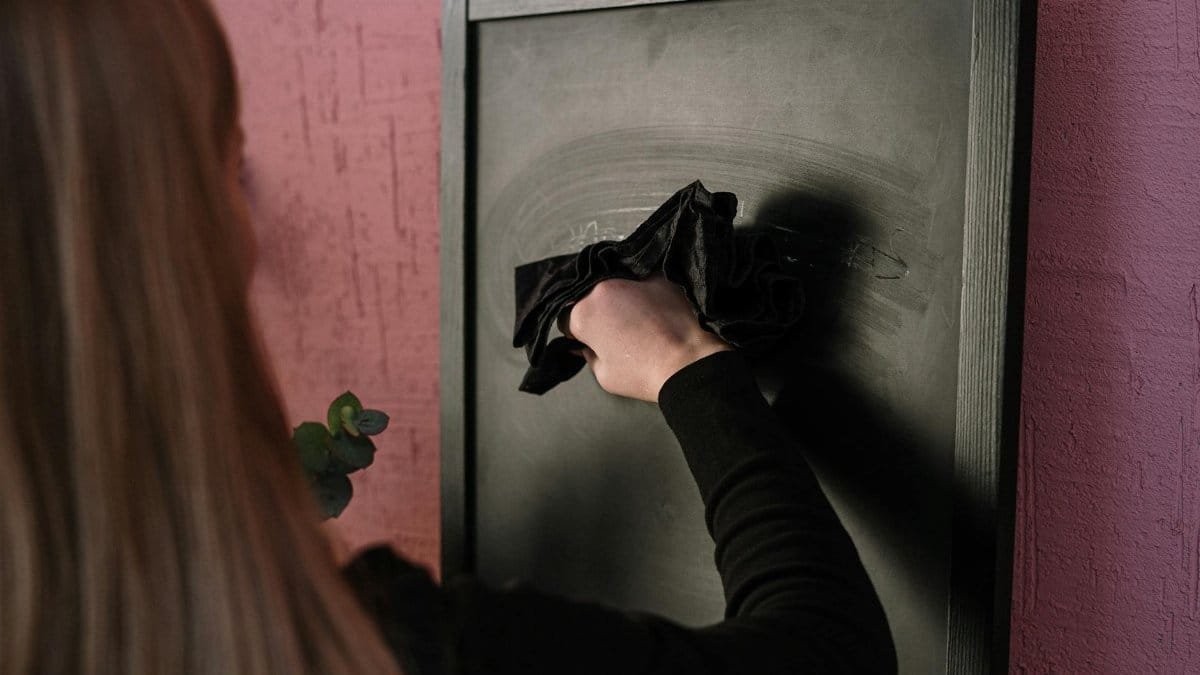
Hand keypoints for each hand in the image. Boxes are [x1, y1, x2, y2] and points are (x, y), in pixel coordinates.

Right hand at [565, 274, 730, 402]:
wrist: (689, 363)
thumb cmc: (645, 373)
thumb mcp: (605, 375)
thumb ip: (588, 356)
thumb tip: (584, 347)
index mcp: (584, 313)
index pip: (566, 318)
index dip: (577, 332)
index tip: (591, 340)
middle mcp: (603, 288)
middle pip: (590, 296)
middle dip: (598, 311)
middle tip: (616, 332)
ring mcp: (632, 278)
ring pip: (616, 284)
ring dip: (620, 298)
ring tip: (637, 320)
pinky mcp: (658, 275)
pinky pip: (643, 279)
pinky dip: (644, 290)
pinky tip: (655, 308)